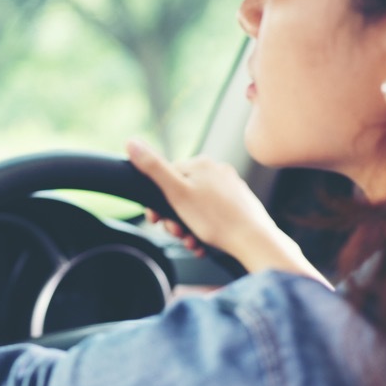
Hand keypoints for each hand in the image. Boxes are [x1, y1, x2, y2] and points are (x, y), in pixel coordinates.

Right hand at [127, 139, 329, 285]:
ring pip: (197, 208)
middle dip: (174, 218)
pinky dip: (205, 229)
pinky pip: (214, 215)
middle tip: (178, 235)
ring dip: (188, 227)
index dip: (158, 201)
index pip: (166, 177)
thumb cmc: (215, 219)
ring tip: (192, 242)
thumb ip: (153, 167)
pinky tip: (204, 243)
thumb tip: (131, 142)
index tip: (156, 220)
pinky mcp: (240, 204)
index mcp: (200, 164)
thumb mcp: (176, 193)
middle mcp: (217, 170)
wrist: (254, 241)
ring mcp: (230, 187)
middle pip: (182, 194)